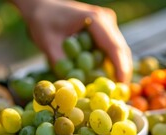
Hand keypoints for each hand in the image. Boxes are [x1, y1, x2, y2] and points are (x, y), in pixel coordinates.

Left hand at [11, 0, 132, 82]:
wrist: (42, 5)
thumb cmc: (43, 20)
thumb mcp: (47, 42)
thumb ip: (59, 62)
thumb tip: (70, 85)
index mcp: (95, 19)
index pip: (113, 47)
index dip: (120, 67)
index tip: (121, 85)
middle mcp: (106, 19)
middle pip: (121, 49)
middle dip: (122, 72)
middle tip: (121, 93)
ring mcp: (107, 24)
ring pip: (119, 50)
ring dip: (119, 69)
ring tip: (118, 90)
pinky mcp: (105, 30)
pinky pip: (112, 49)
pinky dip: (112, 64)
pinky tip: (110, 79)